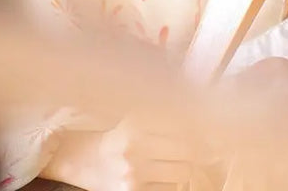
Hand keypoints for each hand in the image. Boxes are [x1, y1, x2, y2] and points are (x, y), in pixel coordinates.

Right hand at [43, 121, 199, 190]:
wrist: (80, 159)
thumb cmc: (114, 134)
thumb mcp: (134, 116)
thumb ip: (161, 111)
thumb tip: (195, 105)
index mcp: (136, 122)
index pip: (182, 125)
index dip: (199, 127)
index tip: (207, 126)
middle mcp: (134, 146)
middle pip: (187, 149)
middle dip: (197, 148)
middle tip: (203, 146)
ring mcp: (133, 172)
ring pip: (182, 171)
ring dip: (186, 166)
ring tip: (181, 160)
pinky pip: (169, 188)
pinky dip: (173, 182)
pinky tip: (165, 174)